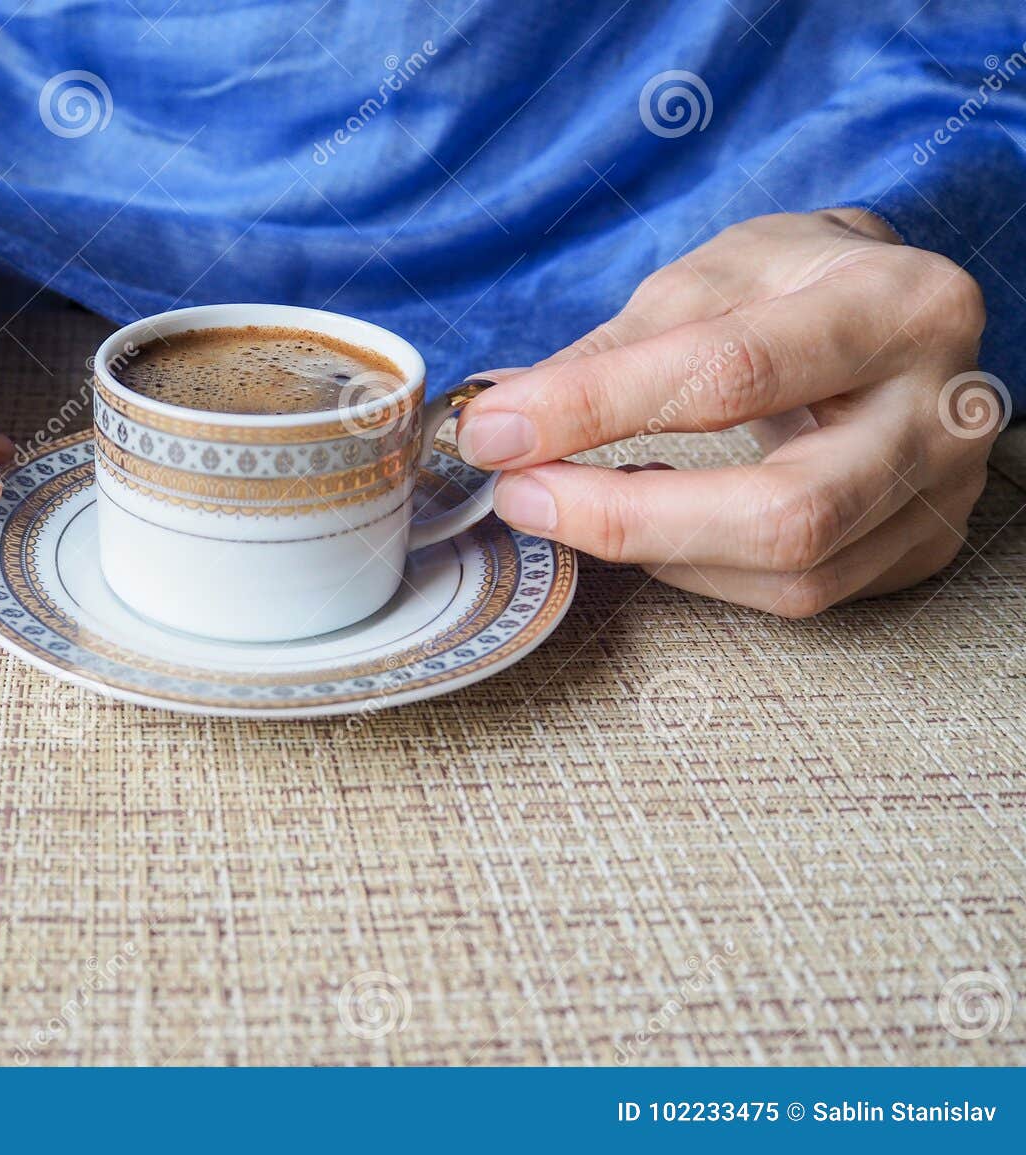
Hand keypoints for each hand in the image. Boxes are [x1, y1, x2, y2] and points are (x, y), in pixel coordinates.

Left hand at [456, 209, 996, 616]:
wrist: (902, 313)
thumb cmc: (799, 285)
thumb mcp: (710, 276)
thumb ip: (612, 349)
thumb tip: (501, 417)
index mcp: (897, 307)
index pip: (732, 374)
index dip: (596, 408)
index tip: (496, 428)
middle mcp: (943, 411)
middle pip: (783, 513)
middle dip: (626, 518)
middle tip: (521, 498)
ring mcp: (942, 494)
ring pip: (790, 572)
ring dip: (651, 549)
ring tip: (569, 501)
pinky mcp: (920, 550)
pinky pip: (796, 593)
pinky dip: (696, 567)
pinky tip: (645, 525)